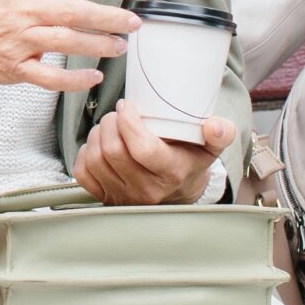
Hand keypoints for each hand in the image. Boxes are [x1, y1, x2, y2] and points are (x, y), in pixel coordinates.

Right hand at [0, 0, 138, 90]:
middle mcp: (24, 8)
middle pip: (78, 11)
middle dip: (113, 17)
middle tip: (134, 21)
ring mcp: (19, 39)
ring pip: (69, 42)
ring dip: (100, 45)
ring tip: (120, 46)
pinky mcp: (13, 67)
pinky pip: (51, 77)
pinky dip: (75, 80)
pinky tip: (93, 77)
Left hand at [74, 104, 231, 204]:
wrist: (180, 192)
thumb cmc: (190, 162)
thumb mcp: (210, 148)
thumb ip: (221, 134)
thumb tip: (216, 125)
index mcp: (171, 173)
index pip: (143, 149)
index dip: (129, 123)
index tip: (128, 106)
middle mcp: (146, 190)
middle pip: (113, 151)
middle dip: (110, 123)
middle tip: (119, 113)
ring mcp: (124, 196)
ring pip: (96, 159)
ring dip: (97, 134)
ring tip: (110, 125)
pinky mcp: (106, 198)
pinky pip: (83, 172)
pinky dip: (86, 152)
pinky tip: (99, 144)